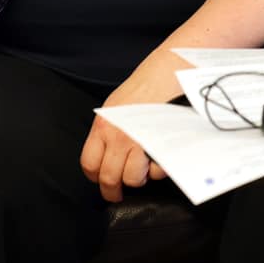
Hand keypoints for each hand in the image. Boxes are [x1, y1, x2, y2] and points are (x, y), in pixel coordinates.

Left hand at [80, 51, 186, 202]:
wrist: (174, 68)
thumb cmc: (151, 81)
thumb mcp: (119, 104)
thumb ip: (111, 127)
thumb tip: (109, 152)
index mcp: (103, 124)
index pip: (89, 164)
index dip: (96, 177)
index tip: (103, 181)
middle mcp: (117, 135)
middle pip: (109, 178)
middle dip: (114, 191)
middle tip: (119, 194)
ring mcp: (139, 141)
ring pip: (133, 179)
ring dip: (140, 178)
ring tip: (145, 168)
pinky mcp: (160, 144)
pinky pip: (157, 170)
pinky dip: (160, 169)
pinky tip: (162, 157)